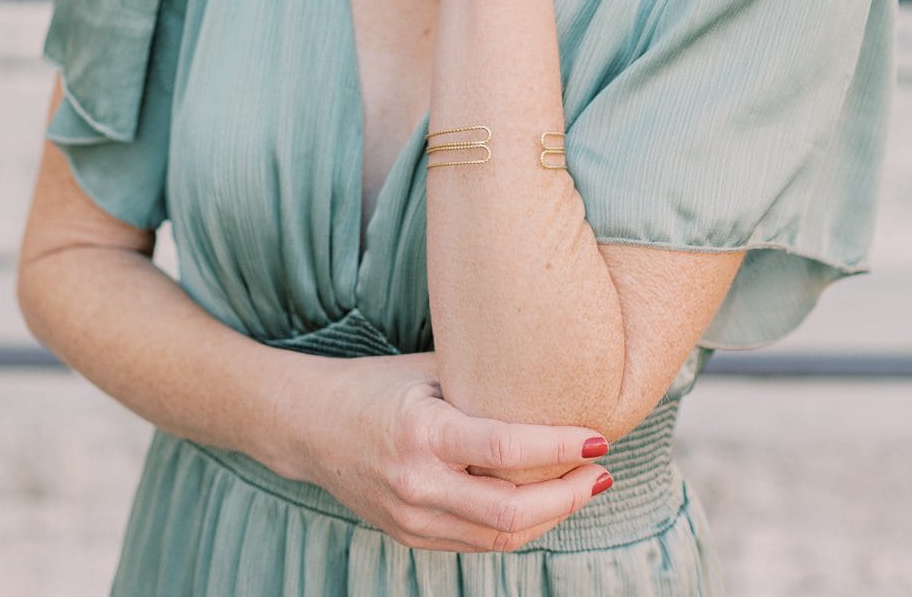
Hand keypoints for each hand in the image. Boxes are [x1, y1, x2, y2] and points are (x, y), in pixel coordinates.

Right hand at [305, 351, 613, 553]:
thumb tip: (551, 375)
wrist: (310, 428)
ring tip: (584, 487)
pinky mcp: (412, 538)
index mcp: (422, 433)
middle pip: (511, 511)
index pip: (505, 449)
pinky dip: (519, 524)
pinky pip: (479, 541)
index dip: (559, 448)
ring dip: (551, 516)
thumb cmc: (375, 385)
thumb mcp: (425, 370)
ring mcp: (413, 520)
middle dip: (568, 496)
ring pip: (500, 536)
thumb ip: (480, 381)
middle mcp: (418, 485)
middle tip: (602, 472)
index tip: (598, 438)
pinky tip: (544, 502)